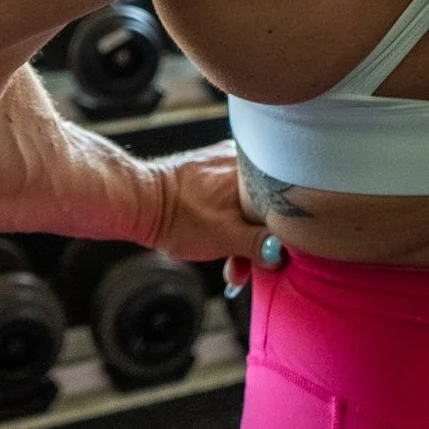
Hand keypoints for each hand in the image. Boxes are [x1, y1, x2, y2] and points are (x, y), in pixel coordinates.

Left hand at [132, 139, 270, 269]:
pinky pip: (234, 197)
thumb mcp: (229, 238)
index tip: (272, 258)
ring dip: (242, 234)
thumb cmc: (180, 215)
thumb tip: (283, 255)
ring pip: (249, 205)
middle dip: (256, 243)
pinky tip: (217, 237)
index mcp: (258, 171)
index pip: (287, 205)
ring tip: (226, 260)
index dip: (283, 237)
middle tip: (241, 268)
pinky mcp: (211, 169)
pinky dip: (230, 218)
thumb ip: (261, 245)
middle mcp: (247, 160)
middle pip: (267, 208)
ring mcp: (228, 162)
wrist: (141, 201)